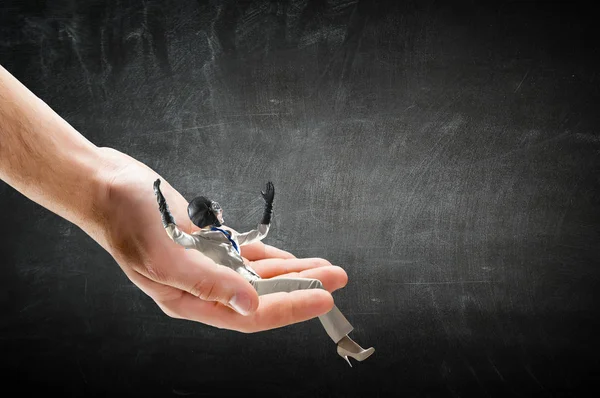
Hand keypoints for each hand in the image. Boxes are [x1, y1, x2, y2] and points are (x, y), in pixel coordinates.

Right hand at [94, 149, 346, 331]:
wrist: (105, 184)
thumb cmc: (124, 217)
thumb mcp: (162, 254)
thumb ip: (206, 282)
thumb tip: (247, 304)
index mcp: (188, 298)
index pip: (250, 315)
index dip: (289, 308)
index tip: (323, 298)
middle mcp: (202, 285)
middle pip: (262, 295)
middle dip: (302, 287)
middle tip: (338, 277)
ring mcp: (206, 262)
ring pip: (259, 273)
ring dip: (293, 270)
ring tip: (326, 266)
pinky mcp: (208, 241)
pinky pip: (247, 253)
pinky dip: (271, 255)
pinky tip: (292, 257)